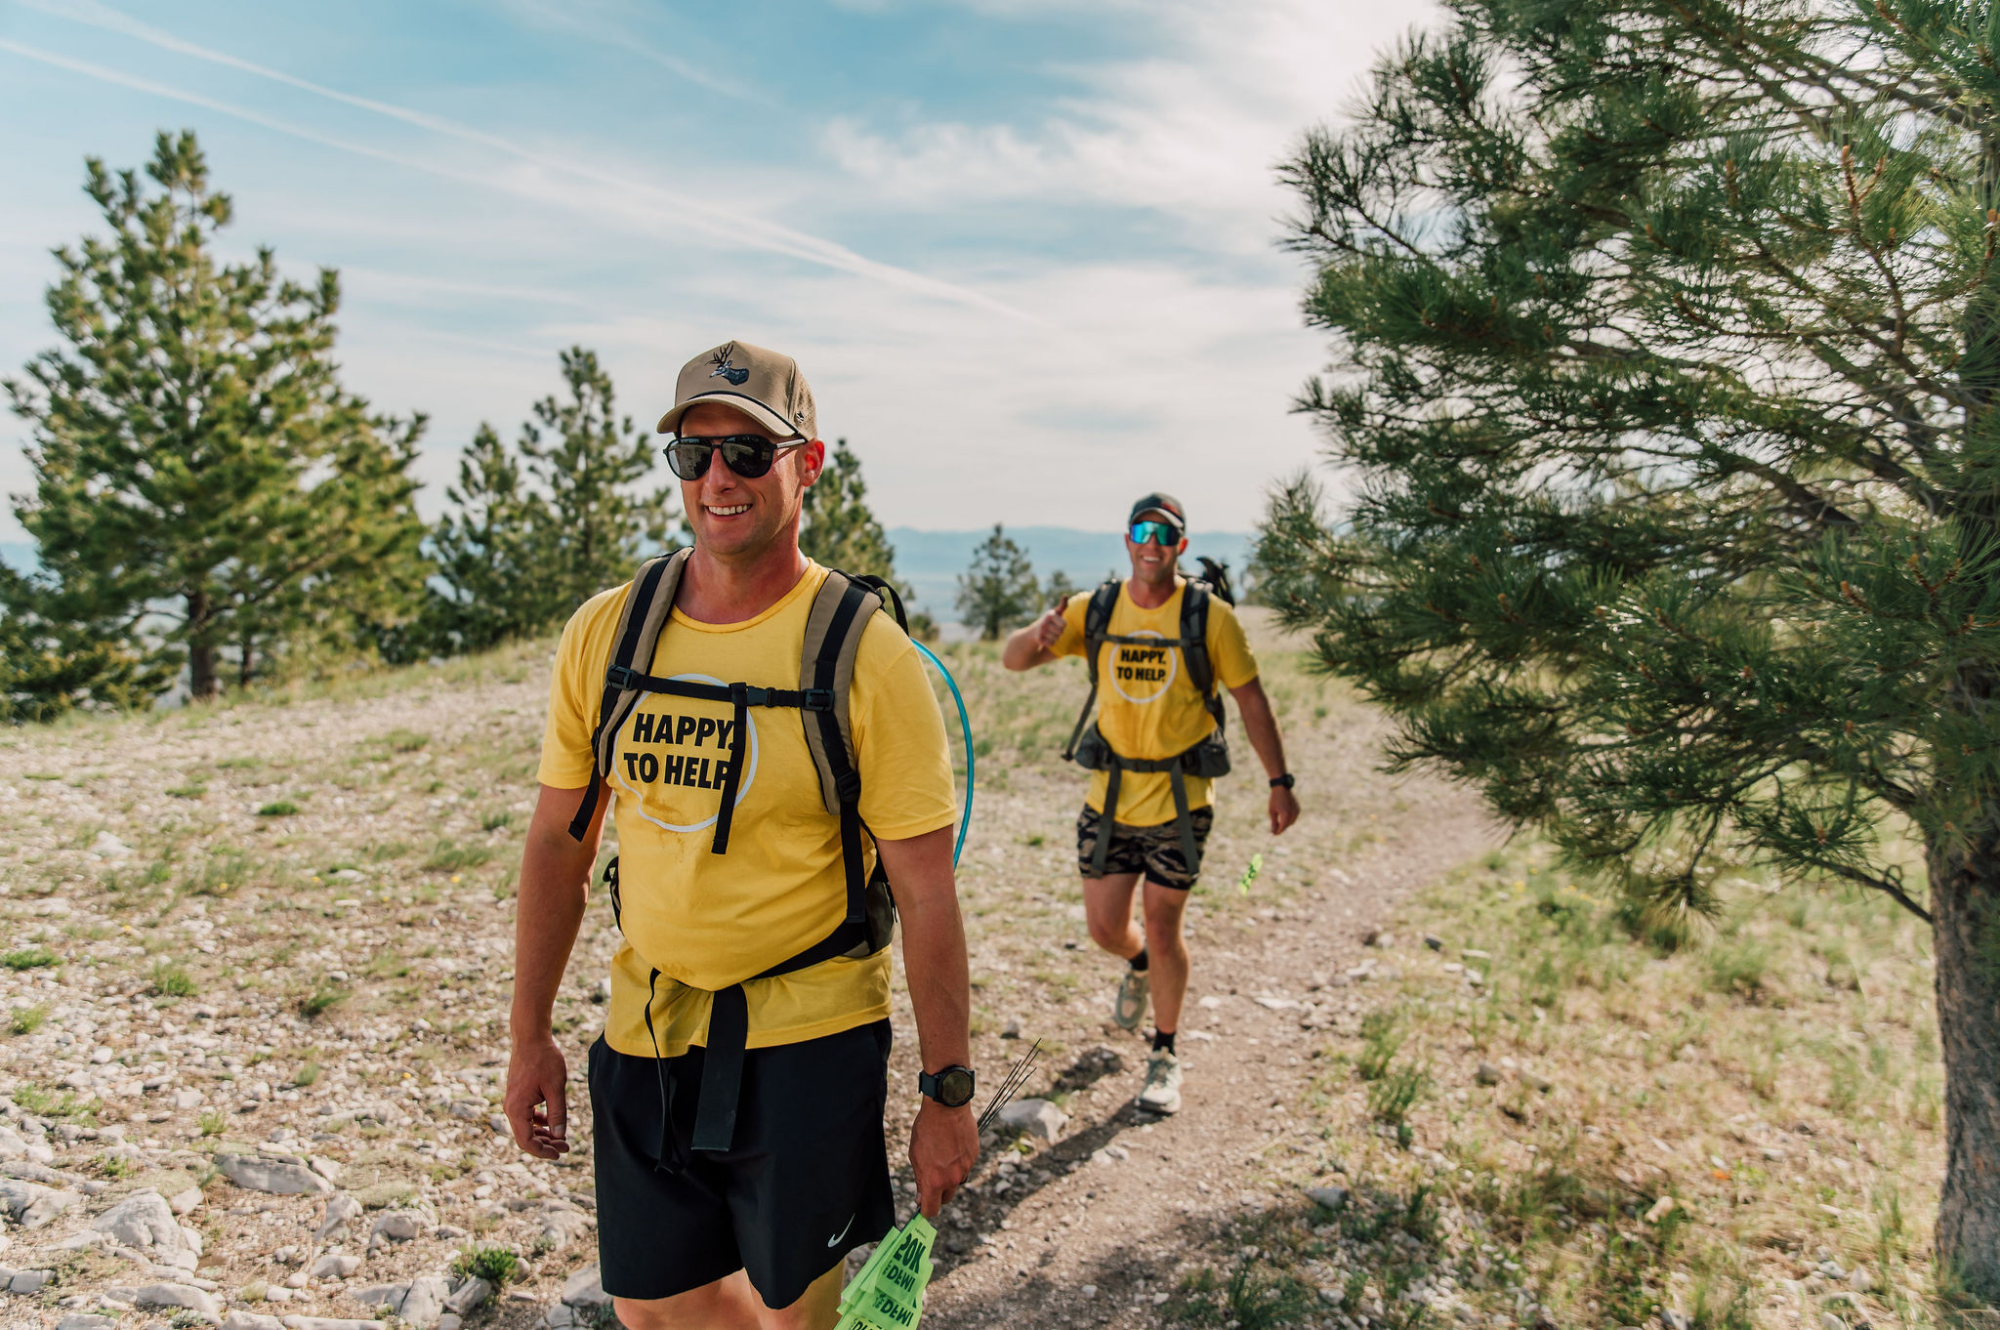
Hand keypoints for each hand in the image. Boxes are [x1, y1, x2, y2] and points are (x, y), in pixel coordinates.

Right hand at [506, 1037, 570, 1159]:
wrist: (530, 1038)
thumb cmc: (544, 1060)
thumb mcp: (556, 1087)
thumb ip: (558, 1113)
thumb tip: (560, 1135)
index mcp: (517, 1108)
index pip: (526, 1141)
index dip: (542, 1152)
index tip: (560, 1154)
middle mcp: (511, 1108)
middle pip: (525, 1137)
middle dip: (545, 1144)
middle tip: (566, 1146)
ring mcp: (513, 1102)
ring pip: (526, 1127)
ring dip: (543, 1135)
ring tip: (562, 1137)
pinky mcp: (518, 1096)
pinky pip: (526, 1117)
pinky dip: (538, 1123)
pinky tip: (552, 1123)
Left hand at [909, 1098, 978, 1216]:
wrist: (946, 1107)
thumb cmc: (926, 1129)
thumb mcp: (915, 1155)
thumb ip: (920, 1179)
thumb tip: (921, 1198)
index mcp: (934, 1181)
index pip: (931, 1210)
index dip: (926, 1210)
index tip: (923, 1205)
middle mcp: (952, 1178)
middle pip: (946, 1199)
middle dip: (939, 1193)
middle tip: (932, 1178)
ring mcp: (965, 1168)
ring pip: (957, 1181)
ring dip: (950, 1176)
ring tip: (942, 1155)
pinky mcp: (974, 1156)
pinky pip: (965, 1166)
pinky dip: (959, 1161)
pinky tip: (952, 1145)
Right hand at [1034, 607, 1066, 648]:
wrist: (1034, 631)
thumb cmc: (1050, 620)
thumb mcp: (1056, 612)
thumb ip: (1063, 605)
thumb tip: (1066, 595)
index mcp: (1050, 615)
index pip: (1064, 624)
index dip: (1062, 625)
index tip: (1057, 623)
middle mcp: (1044, 622)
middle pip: (1061, 632)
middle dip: (1059, 632)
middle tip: (1053, 629)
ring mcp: (1041, 631)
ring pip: (1057, 638)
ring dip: (1055, 637)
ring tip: (1050, 633)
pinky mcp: (1039, 639)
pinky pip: (1051, 643)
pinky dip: (1051, 642)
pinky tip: (1046, 638)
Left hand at [1268, 785, 1300, 835]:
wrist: (1281, 787)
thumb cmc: (1274, 799)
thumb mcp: (1272, 811)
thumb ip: (1273, 822)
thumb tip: (1274, 832)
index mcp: (1285, 815)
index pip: (1282, 827)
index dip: (1278, 831)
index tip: (1274, 834)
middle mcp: (1292, 814)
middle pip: (1287, 825)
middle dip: (1282, 828)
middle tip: (1275, 830)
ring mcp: (1296, 811)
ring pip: (1291, 822)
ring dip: (1286, 824)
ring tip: (1279, 824)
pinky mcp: (1298, 808)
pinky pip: (1294, 817)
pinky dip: (1290, 819)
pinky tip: (1284, 818)